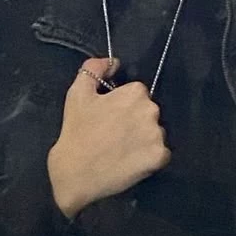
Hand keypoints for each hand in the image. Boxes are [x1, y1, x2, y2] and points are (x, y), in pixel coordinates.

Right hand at [47, 57, 170, 218]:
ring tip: (122, 150)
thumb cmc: (77, 132)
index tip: (110, 118)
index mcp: (136, 92)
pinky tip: (131, 161)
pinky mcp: (159, 157)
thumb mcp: (78, 92)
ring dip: (143, 139)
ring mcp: (157, 135)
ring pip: (155, 133)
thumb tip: (114, 61)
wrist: (74, 174)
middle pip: (149, 112)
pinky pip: (161, 154)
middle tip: (114, 134)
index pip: (138, 94)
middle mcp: (151, 110)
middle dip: (135, 121)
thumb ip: (94, 68)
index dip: (123, 106)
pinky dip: (149, 158)